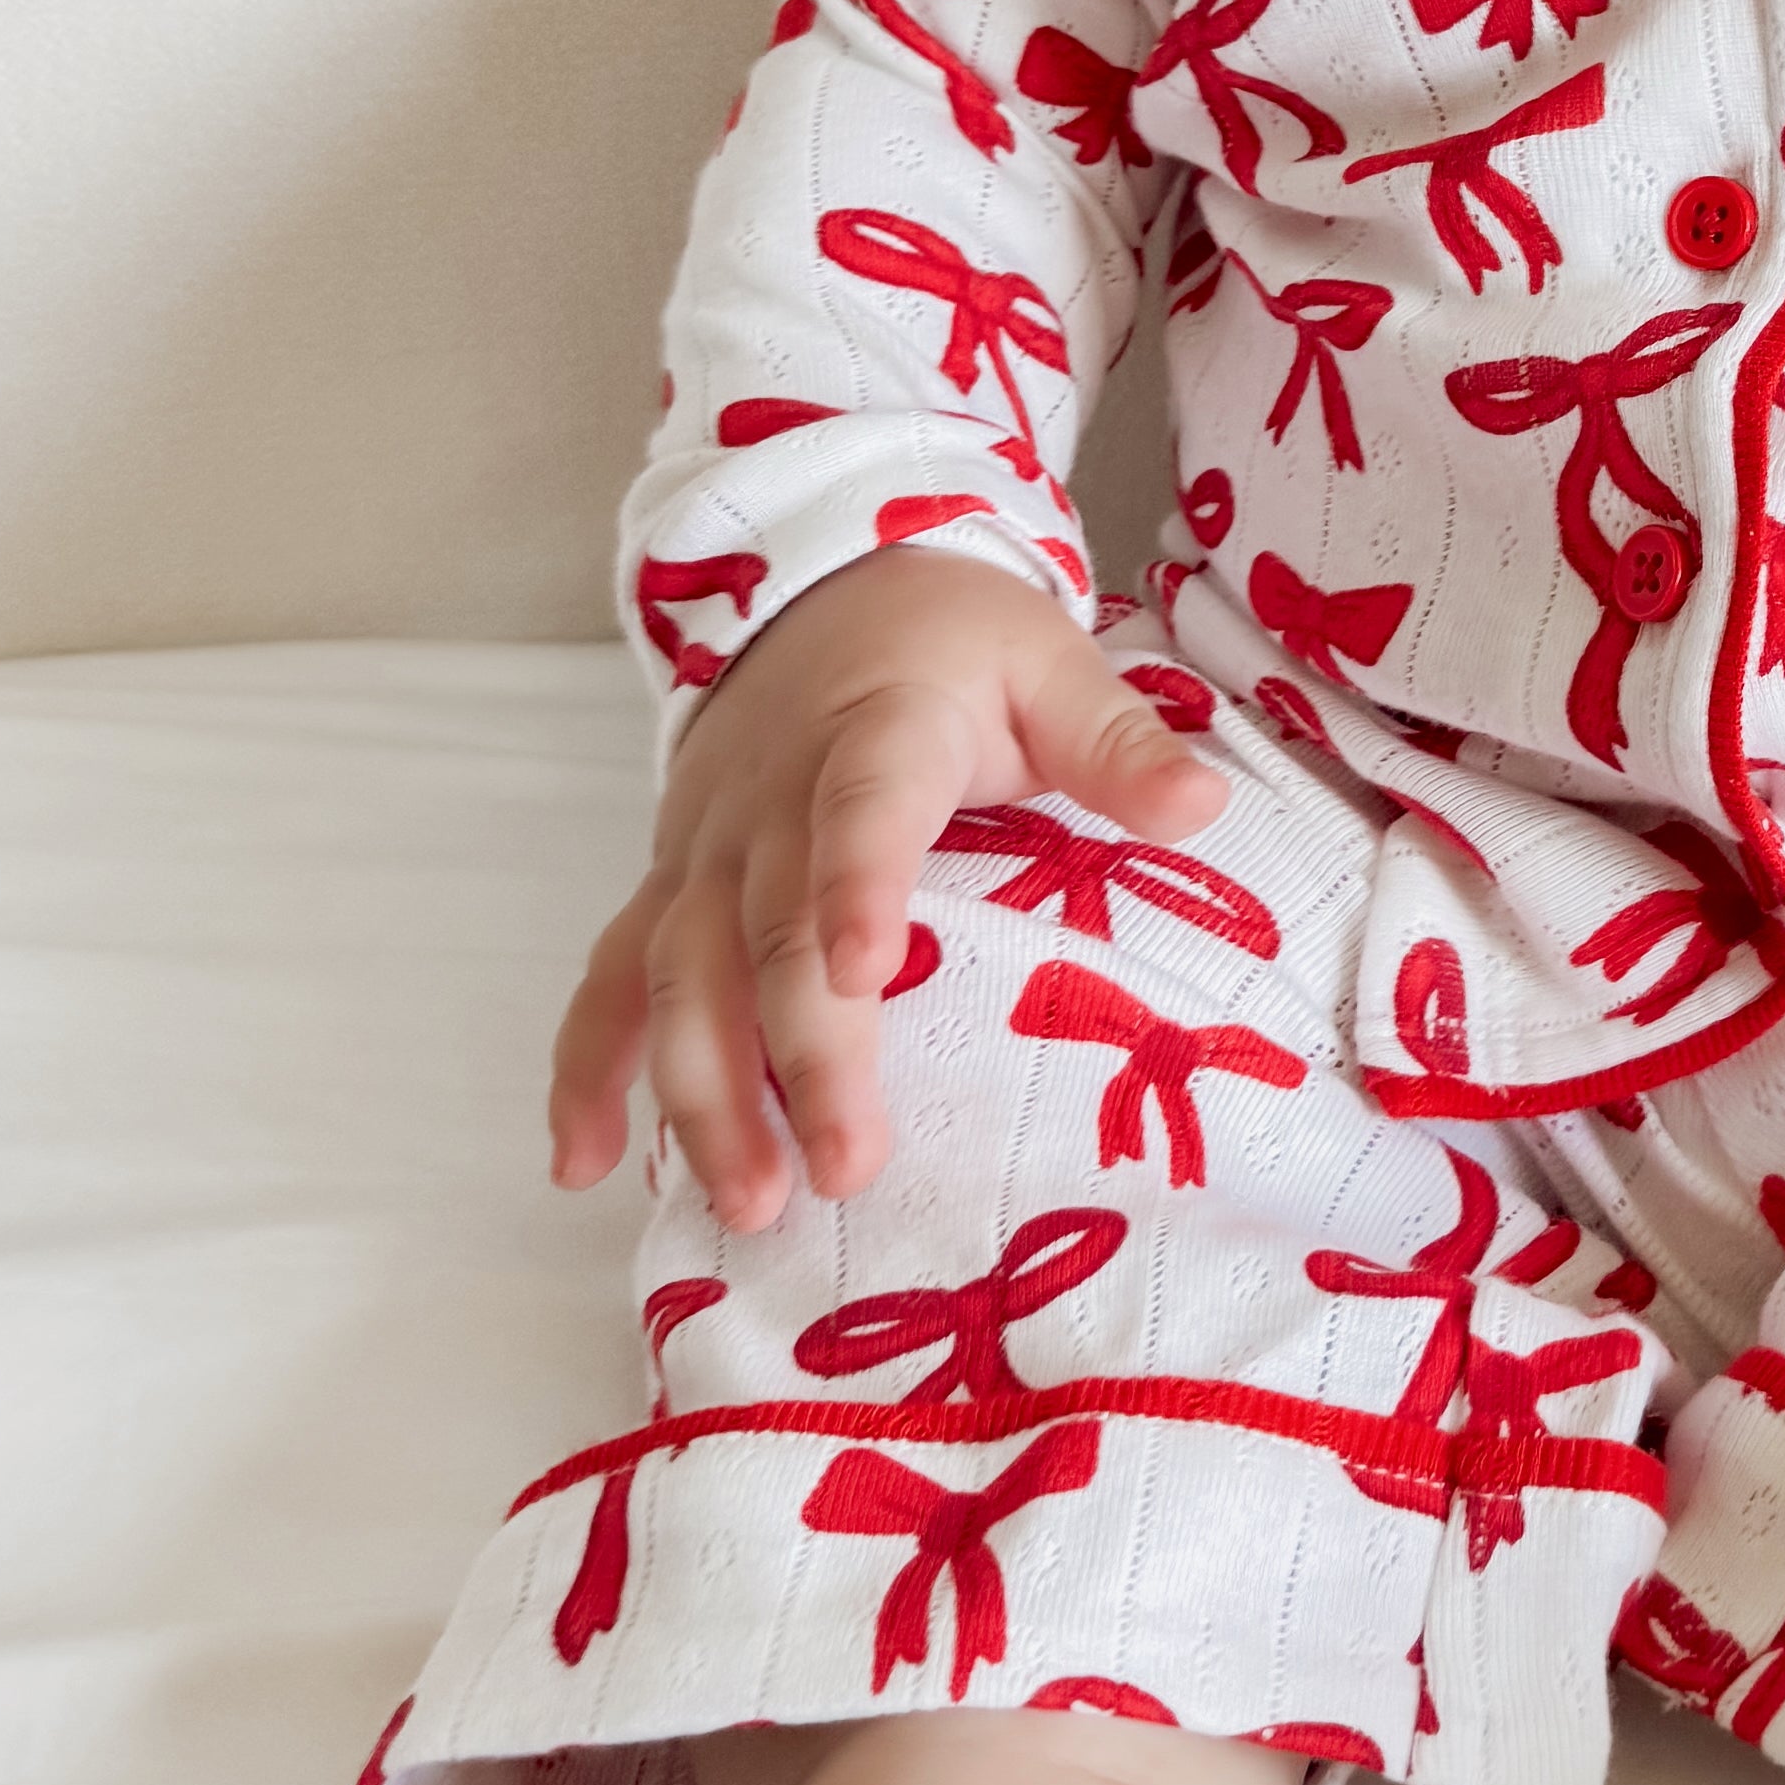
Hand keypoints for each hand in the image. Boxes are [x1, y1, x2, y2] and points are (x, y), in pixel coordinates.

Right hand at [548, 551, 1230, 1229]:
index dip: (855, 886)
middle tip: (842, 1168)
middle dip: (798, 1054)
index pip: (862, 810)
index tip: (863, 972)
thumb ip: (1117, 741)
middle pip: (768, 932)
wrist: (825, 584)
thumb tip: (1203, 806)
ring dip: (699, 1088)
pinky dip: (587, 1066)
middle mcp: (771, 799)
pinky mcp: (669, 883)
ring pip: (681, 973)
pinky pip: (613, 976)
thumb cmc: (954, 644)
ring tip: (746, 1200)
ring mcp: (706, 848)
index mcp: (878, 734)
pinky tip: (581, 1163)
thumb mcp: (1049, 661)